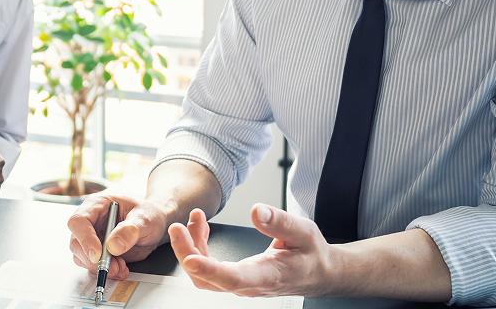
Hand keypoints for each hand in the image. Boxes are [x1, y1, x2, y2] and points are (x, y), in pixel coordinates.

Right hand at [68, 193, 171, 279]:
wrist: (156, 225)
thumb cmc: (149, 215)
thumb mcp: (145, 219)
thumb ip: (130, 230)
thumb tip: (112, 246)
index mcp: (97, 204)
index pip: (79, 221)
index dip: (85, 239)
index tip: (98, 255)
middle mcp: (91, 220)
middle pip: (76, 242)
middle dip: (93, 259)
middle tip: (114, 267)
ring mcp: (92, 236)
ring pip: (82, 256)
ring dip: (100, 267)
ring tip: (121, 267)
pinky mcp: (97, 250)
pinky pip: (92, 265)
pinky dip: (105, 270)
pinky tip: (120, 268)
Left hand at [169, 204, 336, 296]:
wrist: (318, 272)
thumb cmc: (311, 254)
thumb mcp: (303, 232)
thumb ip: (280, 222)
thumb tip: (256, 211)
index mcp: (266, 276)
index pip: (233, 278)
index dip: (209, 270)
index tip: (190, 259)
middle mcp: (248, 285)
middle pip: (206, 280)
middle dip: (186, 253)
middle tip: (177, 227)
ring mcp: (239, 284)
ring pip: (203, 274)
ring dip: (191, 246)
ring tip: (194, 218)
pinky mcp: (233, 277)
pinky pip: (208, 267)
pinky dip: (199, 246)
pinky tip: (200, 227)